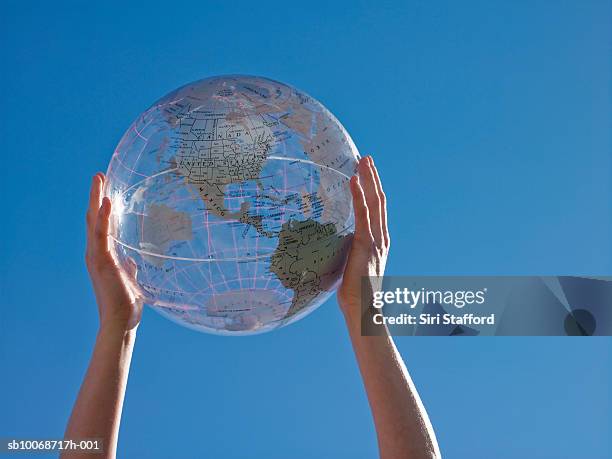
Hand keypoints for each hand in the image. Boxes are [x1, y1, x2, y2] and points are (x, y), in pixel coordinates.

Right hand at [85, 173, 141, 332]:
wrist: (122, 321)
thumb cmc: (126, 304)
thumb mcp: (131, 279)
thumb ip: (130, 268)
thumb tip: (133, 261)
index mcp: (103, 256)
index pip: (101, 225)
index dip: (102, 206)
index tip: (106, 188)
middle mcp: (96, 253)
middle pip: (94, 218)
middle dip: (96, 196)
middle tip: (99, 175)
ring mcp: (97, 256)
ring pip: (94, 221)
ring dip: (96, 199)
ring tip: (99, 179)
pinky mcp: (102, 261)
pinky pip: (101, 234)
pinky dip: (103, 217)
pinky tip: (106, 202)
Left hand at [338, 156, 389, 318]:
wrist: (363, 311)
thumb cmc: (354, 294)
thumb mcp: (350, 267)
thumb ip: (347, 253)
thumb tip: (331, 246)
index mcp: (378, 242)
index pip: (377, 209)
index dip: (372, 189)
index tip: (365, 173)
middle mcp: (381, 237)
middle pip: (379, 200)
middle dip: (373, 177)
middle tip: (366, 158)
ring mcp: (375, 240)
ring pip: (375, 202)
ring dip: (368, 179)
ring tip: (363, 160)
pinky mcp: (365, 244)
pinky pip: (362, 214)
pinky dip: (359, 195)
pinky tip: (353, 180)